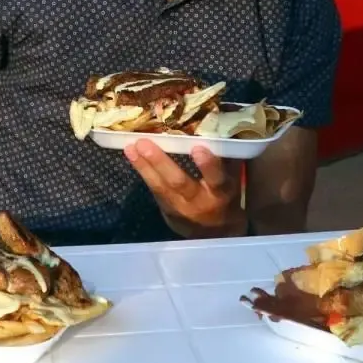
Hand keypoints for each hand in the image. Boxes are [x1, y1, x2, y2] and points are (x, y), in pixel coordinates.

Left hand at [123, 139, 244, 236]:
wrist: (215, 234)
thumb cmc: (225, 198)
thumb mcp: (232, 182)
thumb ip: (227, 160)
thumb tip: (221, 128)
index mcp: (221, 193)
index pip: (216, 179)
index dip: (208, 165)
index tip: (198, 148)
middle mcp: (199, 201)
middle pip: (179, 183)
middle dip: (160, 163)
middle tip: (144, 143)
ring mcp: (180, 208)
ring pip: (160, 187)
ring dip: (143, 166)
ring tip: (131, 147)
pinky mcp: (166, 209)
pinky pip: (153, 189)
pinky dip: (142, 171)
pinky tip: (131, 154)